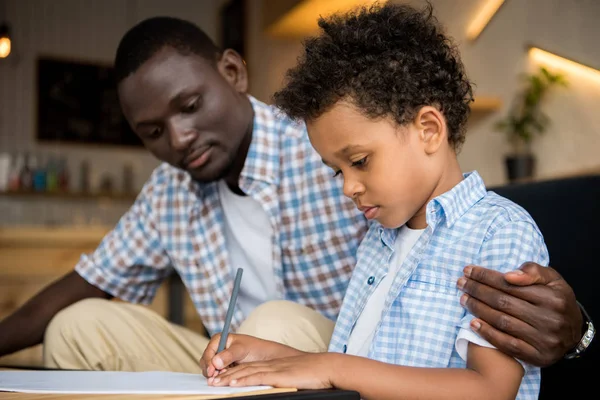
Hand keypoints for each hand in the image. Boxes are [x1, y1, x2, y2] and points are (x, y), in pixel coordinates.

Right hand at [199, 333, 301, 377]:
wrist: (264, 357)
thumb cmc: (255, 348)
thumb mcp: (242, 349)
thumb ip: (229, 355)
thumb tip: (215, 362)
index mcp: (219, 339)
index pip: (208, 352)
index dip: (209, 362)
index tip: (213, 370)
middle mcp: (217, 348)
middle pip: (206, 362)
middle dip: (212, 370)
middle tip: (219, 375)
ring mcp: (219, 359)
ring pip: (210, 370)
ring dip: (216, 374)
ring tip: (226, 374)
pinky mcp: (223, 368)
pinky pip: (216, 374)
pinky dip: (220, 377)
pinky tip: (227, 377)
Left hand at [209, 353, 336, 389]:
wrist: (327, 367)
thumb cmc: (315, 375)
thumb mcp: (294, 377)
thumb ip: (283, 381)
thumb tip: (275, 386)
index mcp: (274, 365)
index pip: (250, 368)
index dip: (234, 372)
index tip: (221, 377)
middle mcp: (271, 365)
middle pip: (244, 369)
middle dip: (226, 375)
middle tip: (211, 380)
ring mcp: (274, 369)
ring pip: (246, 372)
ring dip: (229, 378)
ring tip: (215, 383)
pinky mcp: (279, 376)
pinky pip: (257, 377)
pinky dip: (243, 380)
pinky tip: (233, 383)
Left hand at [457, 262, 581, 366]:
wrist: (574, 332)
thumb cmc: (557, 300)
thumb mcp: (553, 279)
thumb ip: (533, 271)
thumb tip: (508, 275)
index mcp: (553, 298)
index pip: (510, 285)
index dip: (486, 276)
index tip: (468, 270)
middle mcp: (549, 319)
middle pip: (503, 302)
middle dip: (478, 290)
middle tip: (461, 283)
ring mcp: (543, 340)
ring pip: (503, 322)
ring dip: (478, 309)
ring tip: (464, 299)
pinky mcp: (537, 356)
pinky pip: (507, 345)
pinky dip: (488, 333)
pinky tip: (473, 323)